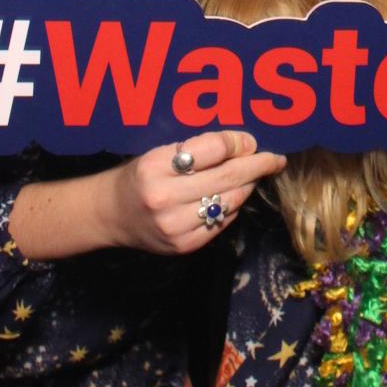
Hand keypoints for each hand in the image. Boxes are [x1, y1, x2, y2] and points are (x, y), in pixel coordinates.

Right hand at [101, 131, 286, 255]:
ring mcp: (175, 225)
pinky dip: (231, 207)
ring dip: (248, 186)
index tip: (252, 141)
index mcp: (157, 165)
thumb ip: (199, 148)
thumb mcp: (160, 151)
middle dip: (258, 165)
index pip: (214, 148)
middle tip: (276, 158)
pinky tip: (231, 197)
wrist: (110, 214)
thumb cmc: (140, 174)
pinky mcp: (184, 245)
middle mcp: (165, 197)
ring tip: (254, 176)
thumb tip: (246, 145)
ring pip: (230, 202)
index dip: (239, 143)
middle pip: (228, 177)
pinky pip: (222, 222)